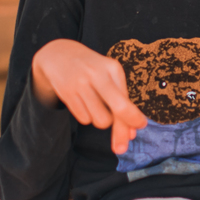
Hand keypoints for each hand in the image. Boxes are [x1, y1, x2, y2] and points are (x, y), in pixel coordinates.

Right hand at [31, 39, 148, 153]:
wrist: (59, 54)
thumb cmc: (92, 69)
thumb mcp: (108, 76)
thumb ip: (120, 102)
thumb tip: (131, 133)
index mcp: (112, 68)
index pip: (126, 100)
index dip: (134, 118)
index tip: (140, 126)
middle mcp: (97, 75)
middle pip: (117, 111)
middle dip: (121, 131)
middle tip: (122, 145)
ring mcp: (80, 84)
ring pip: (99, 120)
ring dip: (101, 121)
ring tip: (97, 107)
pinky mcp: (67, 93)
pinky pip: (84, 119)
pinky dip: (87, 116)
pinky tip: (84, 103)